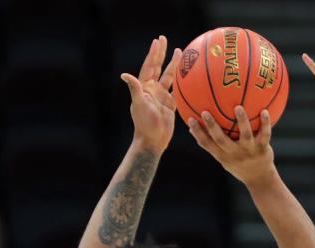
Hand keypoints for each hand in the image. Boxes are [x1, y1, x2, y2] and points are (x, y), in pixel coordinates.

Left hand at [121, 36, 180, 153]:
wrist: (153, 140)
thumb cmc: (145, 124)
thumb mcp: (140, 105)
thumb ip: (135, 89)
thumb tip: (124, 75)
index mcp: (145, 88)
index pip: (150, 66)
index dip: (153, 53)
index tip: (157, 41)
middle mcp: (153, 90)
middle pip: (158, 67)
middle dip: (161, 53)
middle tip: (165, 39)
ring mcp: (162, 97)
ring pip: (169, 77)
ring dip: (174, 65)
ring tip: (181, 52)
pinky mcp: (170, 105)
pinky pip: (178, 90)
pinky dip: (183, 82)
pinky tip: (190, 75)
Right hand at [189, 106, 274, 185]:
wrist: (260, 179)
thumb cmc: (238, 165)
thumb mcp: (223, 158)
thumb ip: (210, 144)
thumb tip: (191, 129)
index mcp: (223, 156)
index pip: (207, 144)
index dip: (198, 132)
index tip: (190, 119)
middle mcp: (235, 154)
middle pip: (221, 140)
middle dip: (212, 126)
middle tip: (205, 112)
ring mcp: (249, 151)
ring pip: (245, 135)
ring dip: (242, 121)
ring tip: (238, 107)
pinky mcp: (262, 149)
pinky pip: (265, 135)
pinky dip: (265, 123)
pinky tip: (265, 111)